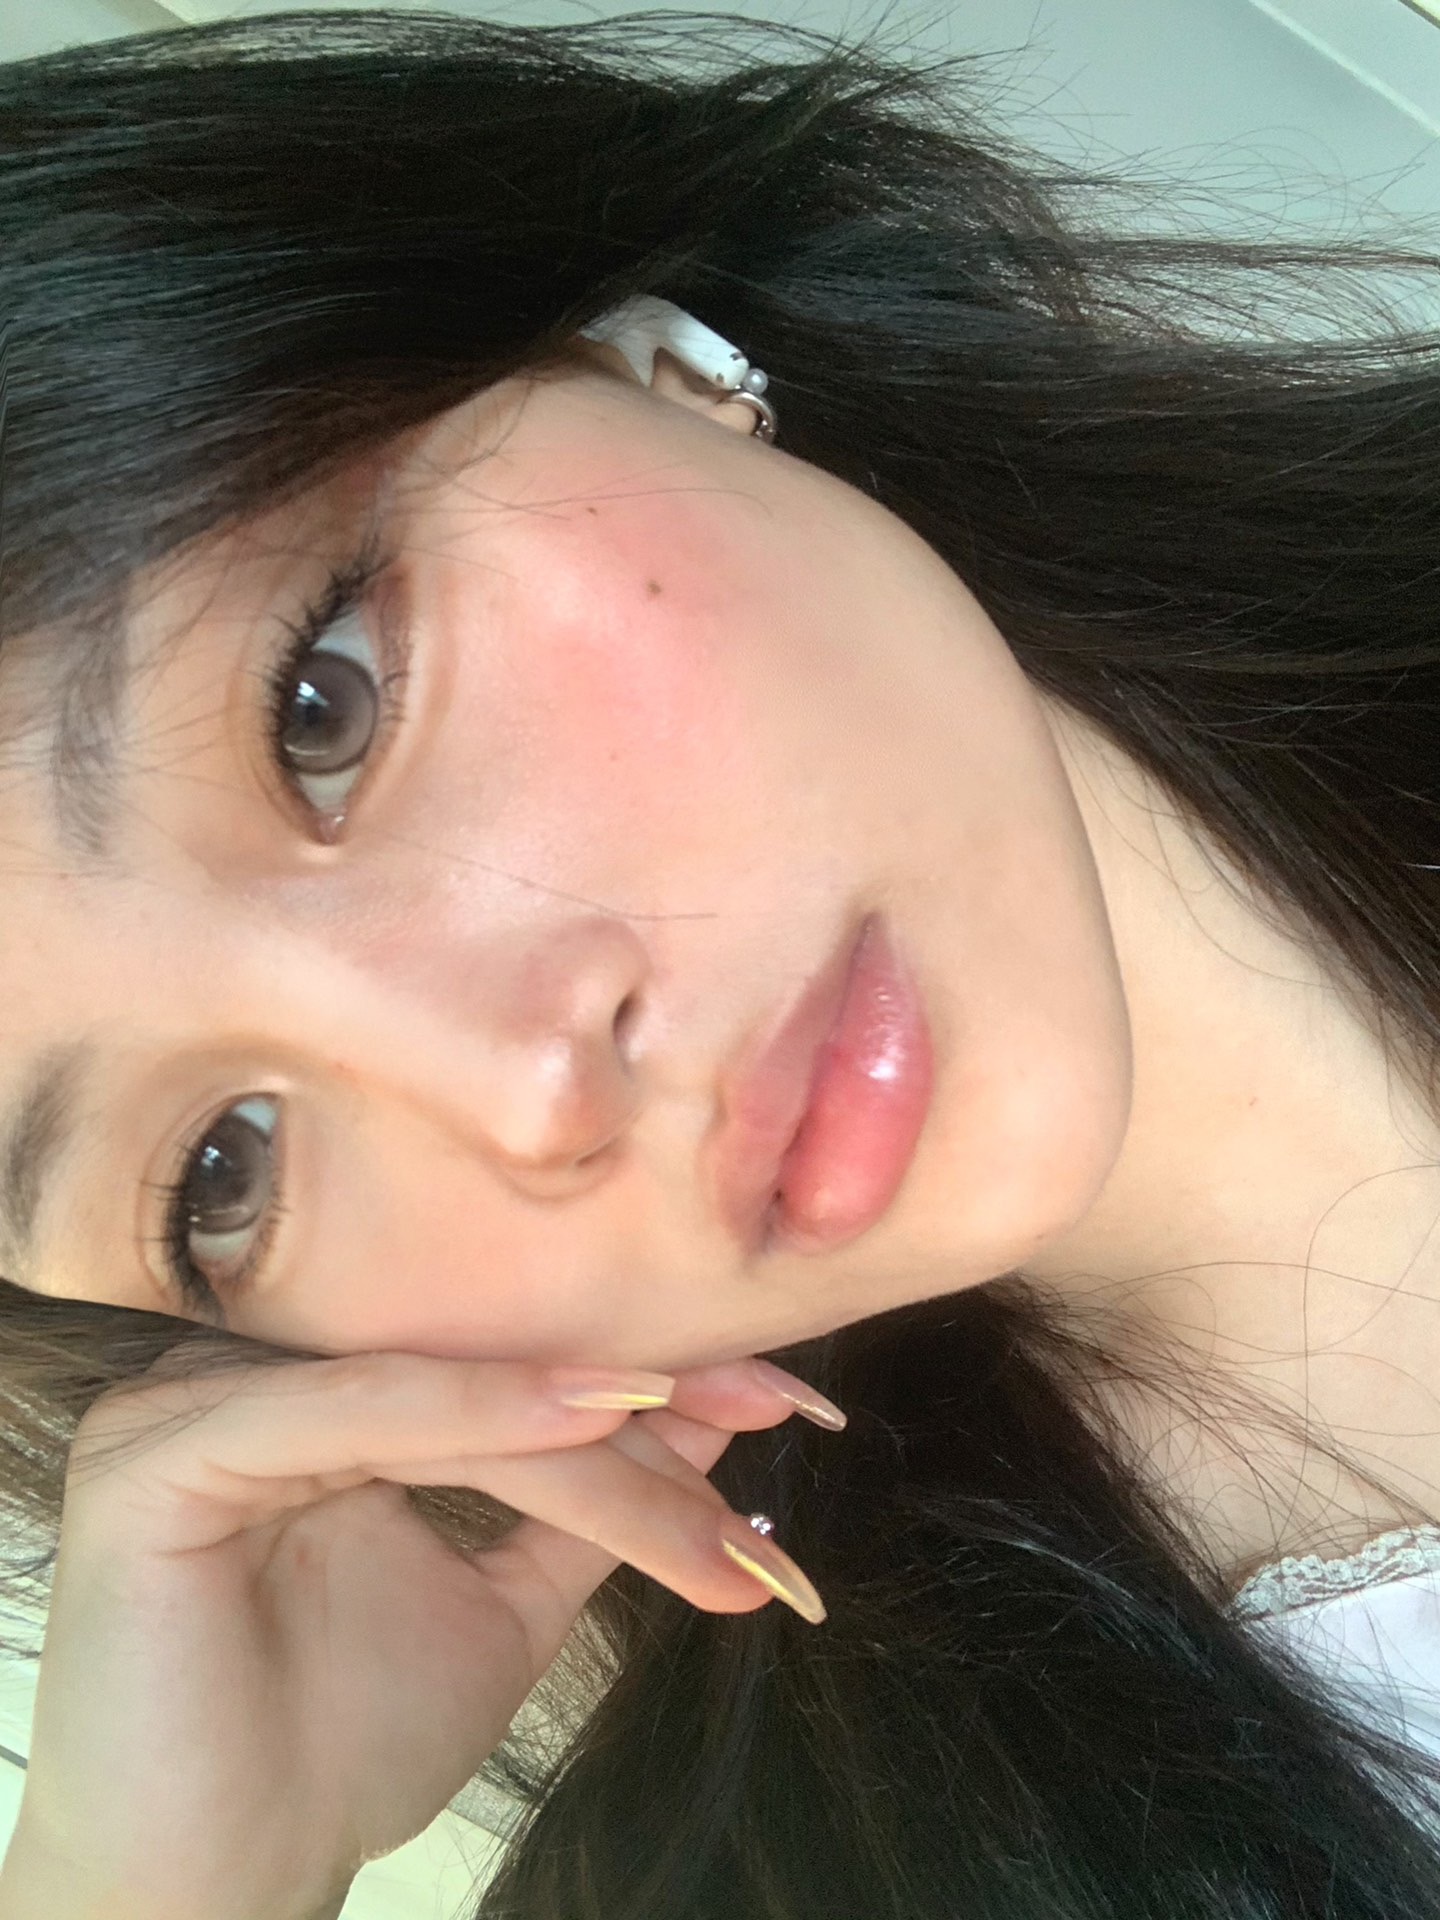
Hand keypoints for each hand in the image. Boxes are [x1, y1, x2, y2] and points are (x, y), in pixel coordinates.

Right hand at [0, 1348, 830, 1919]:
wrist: (218, 1893)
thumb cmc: (338, 1749)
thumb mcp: (502, 1603)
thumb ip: (586, 1500)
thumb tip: (711, 1403)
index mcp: (314, 1399)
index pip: (498, 1361)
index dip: (647, 1370)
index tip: (785, 1394)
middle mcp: (246, 1375)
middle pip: (475, 1365)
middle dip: (641, 1394)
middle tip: (780, 1413)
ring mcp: (189, 1401)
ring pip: (433, 1388)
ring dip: (587, 1430)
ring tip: (708, 1473)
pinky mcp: (156, 1451)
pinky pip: (349, 1410)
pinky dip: (478, 1411)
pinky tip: (597, 1422)